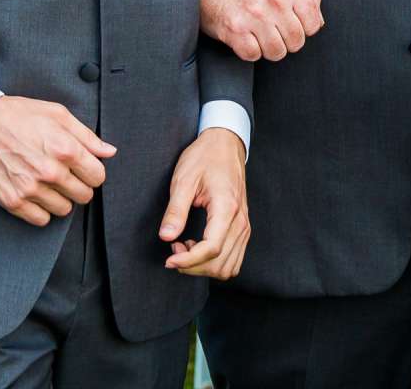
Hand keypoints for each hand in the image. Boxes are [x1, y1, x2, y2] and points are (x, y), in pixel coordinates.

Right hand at [0, 97, 114, 226]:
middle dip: (78, 185)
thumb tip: (109, 152)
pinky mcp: (12, 201)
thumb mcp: (57, 114)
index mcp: (65, 148)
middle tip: (64, 174)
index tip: (83, 168)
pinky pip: (41, 220)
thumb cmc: (18, 115)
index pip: (98, 177)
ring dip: (60, 198)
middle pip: (84, 196)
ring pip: (64, 210)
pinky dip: (41, 210)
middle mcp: (50, 171)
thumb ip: (87, 135)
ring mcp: (30, 188)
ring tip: (47, 182)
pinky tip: (35, 193)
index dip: (92, 172)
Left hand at [160, 127, 250, 278]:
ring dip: (204, 266)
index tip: (169, 260)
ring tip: (184, 247)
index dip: (188, 261)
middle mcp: (240, 221)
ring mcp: (244, 225)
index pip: (211, 249)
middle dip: (193, 266)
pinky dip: (214, 262)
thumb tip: (166, 236)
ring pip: (229, 266)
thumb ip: (176, 210)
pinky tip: (197, 246)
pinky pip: (233, 258)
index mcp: (227, 208)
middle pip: (220, 264)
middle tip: (173, 249)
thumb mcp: (184, 179)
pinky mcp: (242, 227)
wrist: (225, 145)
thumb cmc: (204, 158)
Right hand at [199, 0, 323, 61]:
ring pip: (277, 52)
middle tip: (270, 28)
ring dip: (267, 48)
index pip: (313, 25)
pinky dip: (249, 50)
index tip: (288, 23)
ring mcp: (254, 15)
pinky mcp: (235, 30)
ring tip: (257, 33)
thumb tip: (319, 22)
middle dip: (284, 40)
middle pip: (296, 42)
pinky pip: (253, 55)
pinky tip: (243, 36)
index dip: (302, 29)